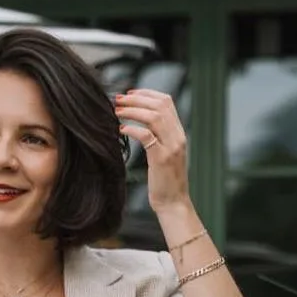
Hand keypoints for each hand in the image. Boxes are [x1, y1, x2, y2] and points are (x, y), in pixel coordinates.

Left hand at [114, 89, 189, 214]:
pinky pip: (146, 136)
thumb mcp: (164, 154)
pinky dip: (132, 129)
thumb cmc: (165, 182)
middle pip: (160, 105)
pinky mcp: (162, 159)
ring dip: (133, 110)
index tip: (130, 93)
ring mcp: (172, 147)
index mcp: (179, 133)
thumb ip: (158, 137)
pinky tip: (121, 129)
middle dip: (137, 98)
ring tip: (117, 111)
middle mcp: (178, 137)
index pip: (167, 101)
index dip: (147, 93)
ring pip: (154, 117)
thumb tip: (140, 123)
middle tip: (118, 99)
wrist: (173, 203)